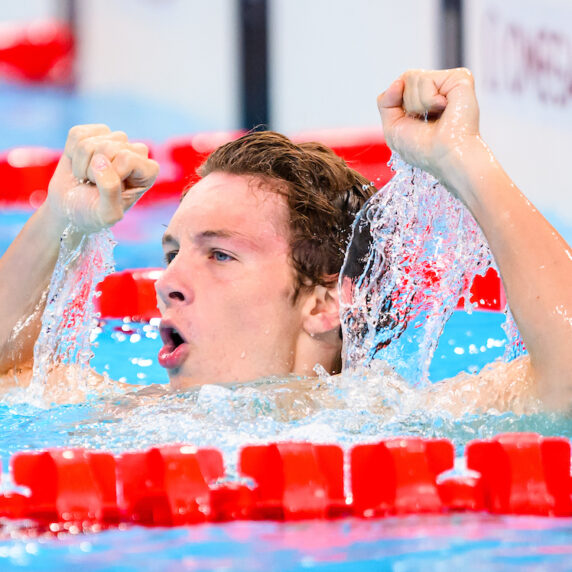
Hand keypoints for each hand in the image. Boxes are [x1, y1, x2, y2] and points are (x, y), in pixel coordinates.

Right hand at [45, 124, 159, 233]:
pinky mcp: (93, 134)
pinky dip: (71, 153)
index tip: (109, 191)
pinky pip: (77, 135)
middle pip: (109, 147)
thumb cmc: (94, 214)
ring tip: (88, 178)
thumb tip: (101, 161)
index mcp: (148, 171)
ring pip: (92, 142)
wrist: (71, 209)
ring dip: (82, 165)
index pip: (128, 159)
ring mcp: (115, 141)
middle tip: (95, 185)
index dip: (112, 175)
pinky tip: (79, 165)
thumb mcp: (107, 214)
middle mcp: (135, 153)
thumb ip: (110, 191)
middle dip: (94, 172)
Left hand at [377, 68, 480, 186]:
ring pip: (411, 77)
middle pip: (404, 80)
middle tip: (426, 122)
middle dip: (407, 105)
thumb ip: (386, 102)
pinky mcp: (459, 78)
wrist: (444, 155)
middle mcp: (437, 90)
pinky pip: (425, 79)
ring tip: (436, 117)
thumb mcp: (392, 127)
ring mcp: (448, 83)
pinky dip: (428, 99)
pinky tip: (444, 108)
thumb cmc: (422, 149)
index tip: (411, 122)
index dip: (396, 103)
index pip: (399, 87)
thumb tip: (398, 81)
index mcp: (423, 102)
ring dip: (417, 104)